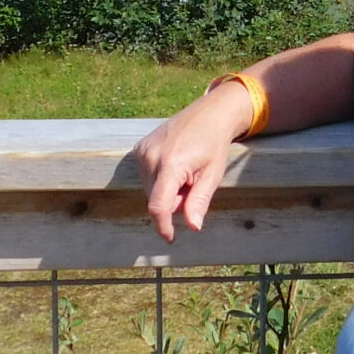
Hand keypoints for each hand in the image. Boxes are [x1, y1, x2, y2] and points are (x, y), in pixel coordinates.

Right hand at [138, 80, 257, 242]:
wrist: (209, 114)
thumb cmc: (214, 144)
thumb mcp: (213, 175)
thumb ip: (199, 201)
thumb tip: (193, 227)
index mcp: (171, 164)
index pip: (158, 205)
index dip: (163, 226)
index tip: (170, 238)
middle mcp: (151, 156)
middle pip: (156, 199)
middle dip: (173, 201)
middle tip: (192, 183)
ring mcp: (142, 151)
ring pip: (150, 190)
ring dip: (167, 190)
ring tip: (185, 172)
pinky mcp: (139, 148)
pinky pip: (146, 177)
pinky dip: (160, 179)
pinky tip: (175, 165)